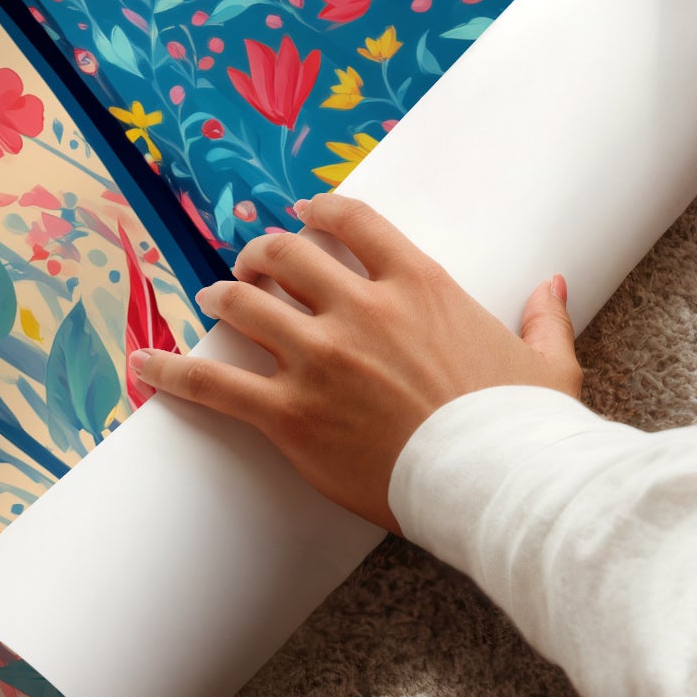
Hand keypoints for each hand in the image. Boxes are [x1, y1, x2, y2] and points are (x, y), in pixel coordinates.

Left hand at [127, 194, 578, 533]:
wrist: (498, 484)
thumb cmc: (524, 428)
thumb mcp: (546, 363)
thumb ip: (543, 317)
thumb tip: (552, 285)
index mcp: (419, 284)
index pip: (353, 222)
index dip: (319, 212)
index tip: (304, 215)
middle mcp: (361, 309)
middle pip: (287, 256)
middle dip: (262, 253)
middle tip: (252, 262)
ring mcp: (321, 359)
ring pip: (246, 305)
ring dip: (224, 296)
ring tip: (212, 298)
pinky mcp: (292, 414)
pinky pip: (215, 383)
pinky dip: (173, 371)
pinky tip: (143, 365)